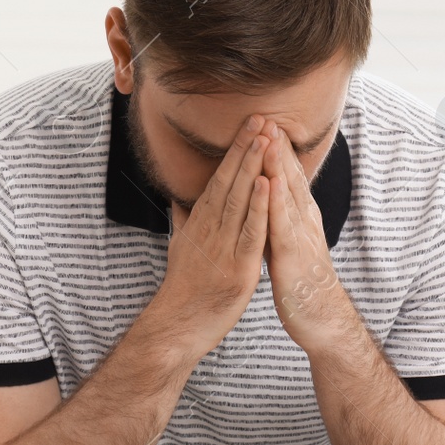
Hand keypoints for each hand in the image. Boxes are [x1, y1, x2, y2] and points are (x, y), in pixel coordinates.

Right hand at [149, 116, 270, 361]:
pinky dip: (258, 207)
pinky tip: (267, 184)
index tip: (248, 126)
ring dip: (252, 168)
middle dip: (244, 149)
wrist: (177, 326)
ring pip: (238, 200)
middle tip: (259, 118)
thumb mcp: (180, 248)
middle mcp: (209, 229)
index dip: (234, 152)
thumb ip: (183, 222)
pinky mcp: (237, 267)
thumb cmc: (183, 289)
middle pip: (228, 182)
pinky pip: (250, 232)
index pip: (219, 180)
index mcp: (200, 223)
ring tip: (264, 139)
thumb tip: (177, 201)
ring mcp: (223, 247)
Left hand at [261, 124, 359, 354]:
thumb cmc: (301, 285)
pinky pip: (284, 224)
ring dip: (277, 164)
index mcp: (299, 219)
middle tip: (265, 114)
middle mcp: (303, 222)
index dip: (274, 151)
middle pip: (288, 177)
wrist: (321, 320)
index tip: (262, 123)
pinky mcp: (294, 256)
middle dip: (276, 146)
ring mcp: (301, 237)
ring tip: (268, 135)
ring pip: (287, 194)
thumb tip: (263, 206)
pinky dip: (277, 200)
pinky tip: (270, 181)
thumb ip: (276, 224)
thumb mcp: (286, 247)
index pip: (285, 178)